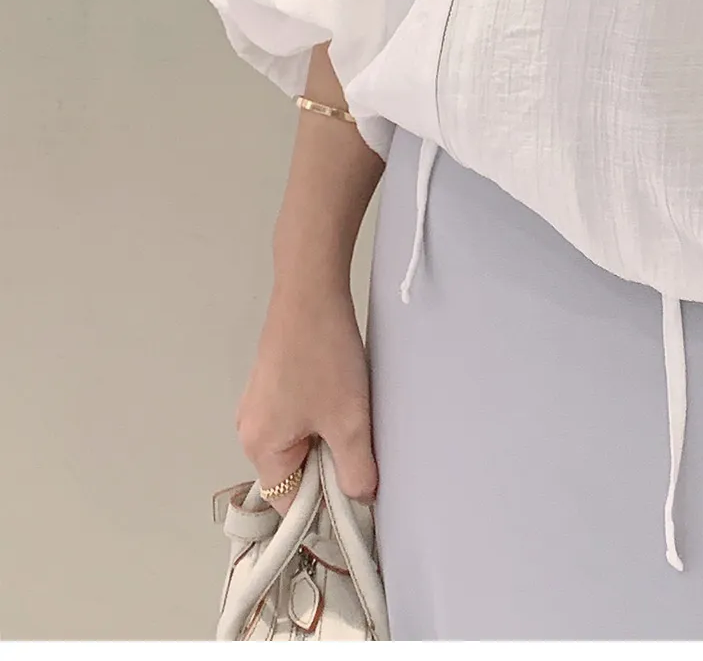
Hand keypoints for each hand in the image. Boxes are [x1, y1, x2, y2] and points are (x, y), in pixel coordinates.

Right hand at [237, 267, 376, 506]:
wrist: (311, 285)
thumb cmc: (324, 355)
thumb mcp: (349, 421)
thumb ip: (356, 472)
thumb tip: (361, 500)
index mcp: (259, 447)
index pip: (290, 506)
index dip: (325, 508)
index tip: (356, 496)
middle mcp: (249, 429)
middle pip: (293, 475)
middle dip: (328, 468)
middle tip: (357, 445)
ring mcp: (258, 403)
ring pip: (298, 444)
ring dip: (327, 439)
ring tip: (350, 414)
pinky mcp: (271, 382)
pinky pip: (296, 419)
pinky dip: (320, 417)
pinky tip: (340, 394)